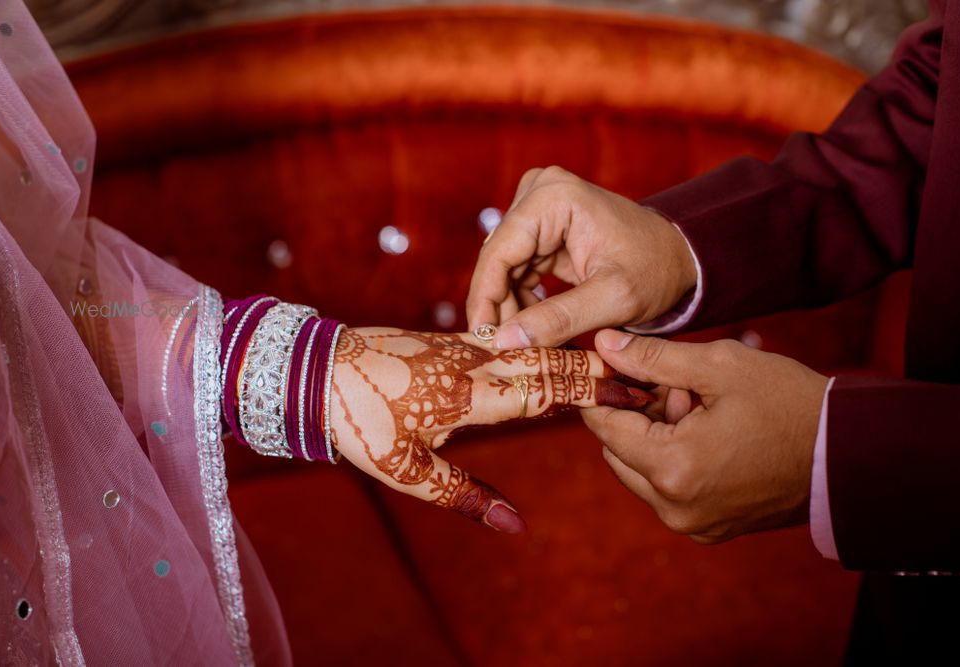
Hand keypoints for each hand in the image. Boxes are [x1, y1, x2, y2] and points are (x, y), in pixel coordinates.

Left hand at [329, 327, 650, 532]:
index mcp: (469, 395)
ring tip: (611, 364)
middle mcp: (474, 362)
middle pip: (548, 362)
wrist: (316, 368)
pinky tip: (554, 348)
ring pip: (531, 346)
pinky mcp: (450, 338)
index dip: (593, 392)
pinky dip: (538, 345)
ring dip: (573, 354)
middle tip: (643, 377)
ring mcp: (463, 345)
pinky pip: (506, 338)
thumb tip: (515, 524)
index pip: (546, 391)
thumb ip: (464, 495)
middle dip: (597, 371)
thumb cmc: (357, 421)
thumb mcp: (405, 471)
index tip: (633, 394)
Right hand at [466, 166, 696, 348]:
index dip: (485, 298)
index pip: (500, 252)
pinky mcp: (542, 226)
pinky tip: (533, 326)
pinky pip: (516, 267)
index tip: (480, 339)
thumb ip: (559, 320)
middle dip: (498, 305)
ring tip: (524, 341)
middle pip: (498, 258)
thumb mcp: (612, 300)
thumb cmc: (655, 272)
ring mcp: (539, 205)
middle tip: (501, 349)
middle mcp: (540, 191)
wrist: (679, 258)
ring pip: (503, 266)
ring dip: (509, 306)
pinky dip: (521, 299)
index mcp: (555, 197)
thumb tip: (505, 341)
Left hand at [583, 329, 828, 543]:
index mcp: (674, 468)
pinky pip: (669, 490)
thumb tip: (602, 346)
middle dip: (635, 415)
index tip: (604, 367)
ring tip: (698, 405)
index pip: (605, 428)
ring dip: (654, 436)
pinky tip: (709, 431)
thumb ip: (653, 358)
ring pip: (641, 472)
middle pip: (618, 453)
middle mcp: (676, 507)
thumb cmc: (789, 403)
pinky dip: (674, 459)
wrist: (852, 454)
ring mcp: (693, 524)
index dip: (601, 392)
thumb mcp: (719, 366)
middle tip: (674, 385)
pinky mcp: (710, 529)